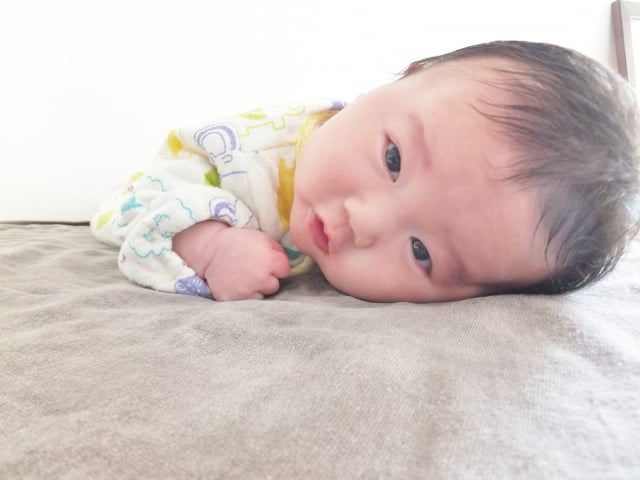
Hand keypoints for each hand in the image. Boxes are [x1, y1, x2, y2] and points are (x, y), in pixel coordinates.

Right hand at [172, 221, 290, 300]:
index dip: (277, 265)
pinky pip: (247, 302)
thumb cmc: (238, 242)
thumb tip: (289, 265)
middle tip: (253, 269)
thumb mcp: (262, 238)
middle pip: (275, 285)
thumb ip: (278, 251)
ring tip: (244, 277)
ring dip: (257, 288)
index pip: (285, 270)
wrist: (210, 250)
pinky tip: (237, 284)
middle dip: (268, 278)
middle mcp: (261, 278)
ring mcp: (247, 292)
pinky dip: (244, 295)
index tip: (267, 261)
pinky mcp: (234, 300)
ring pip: (262, 295)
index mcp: (269, 261)